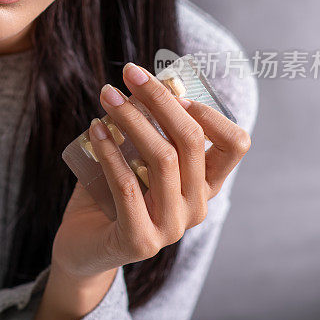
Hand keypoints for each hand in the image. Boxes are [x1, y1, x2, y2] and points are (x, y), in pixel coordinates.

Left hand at [51, 62, 250, 277]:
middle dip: (159, 98)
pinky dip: (109, 151)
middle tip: (129, 73)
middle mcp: (196, 206)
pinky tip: (94, 129)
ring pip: (162, 158)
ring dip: (131, 118)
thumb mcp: (135, 158)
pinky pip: (127, 185)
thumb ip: (145, 130)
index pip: (234, 144)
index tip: (172, 87)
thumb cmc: (109, 194)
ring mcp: (171, 227)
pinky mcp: (140, 239)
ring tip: (107, 95)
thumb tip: (138, 83)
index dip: (208, 111)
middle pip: (190, 141)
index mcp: (204, 185)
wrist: (84, 247)